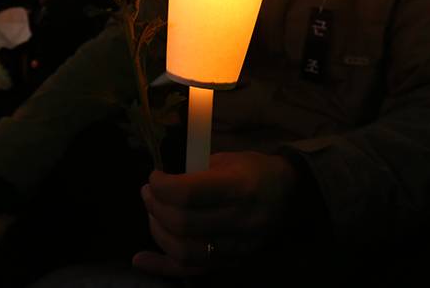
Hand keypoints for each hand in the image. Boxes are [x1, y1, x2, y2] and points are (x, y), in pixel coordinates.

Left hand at [133, 151, 296, 276]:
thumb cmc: (254, 170)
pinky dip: (160, 266)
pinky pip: (190, 271)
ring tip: (152, 212)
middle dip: (156, 206)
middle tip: (148, 192)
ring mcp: (236, 247)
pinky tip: (139, 259)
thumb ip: (195, 172)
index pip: (188, 193)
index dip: (162, 185)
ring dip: (157, 230)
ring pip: (183, 250)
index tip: (154, 176)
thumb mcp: (228, 160)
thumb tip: (161, 182)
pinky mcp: (231, 262)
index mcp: (240, 187)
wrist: (290, 195)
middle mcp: (239, 221)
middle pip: (182, 223)